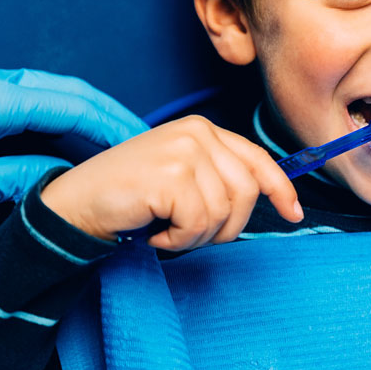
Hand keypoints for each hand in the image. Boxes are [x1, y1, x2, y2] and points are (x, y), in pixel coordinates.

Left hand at [0, 65, 146, 255]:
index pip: (68, 104)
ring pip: (48, 97)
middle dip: (108, 115)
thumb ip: (19, 179)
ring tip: (118, 145)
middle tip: (145, 142)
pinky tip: (71, 147)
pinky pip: (26, 108)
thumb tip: (67, 184)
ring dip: (84, 118)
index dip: (111, 126)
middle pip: (66, 91)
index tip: (144, 145)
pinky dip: (57, 124)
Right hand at [40, 115, 303, 249]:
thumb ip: (219, 177)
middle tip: (188, 232)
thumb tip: (272, 198)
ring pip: (224, 213)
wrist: (77, 204)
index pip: (257, 159)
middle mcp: (198, 132)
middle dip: (224, 226)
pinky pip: (198, 224)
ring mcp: (184, 151)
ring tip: (166, 228)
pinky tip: (154, 231)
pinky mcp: (171, 175)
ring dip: (195, 236)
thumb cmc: (130, 197)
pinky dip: (177, 240)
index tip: (293, 213)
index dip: (281, 188)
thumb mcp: (182, 177)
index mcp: (204, 129)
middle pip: (246, 193)